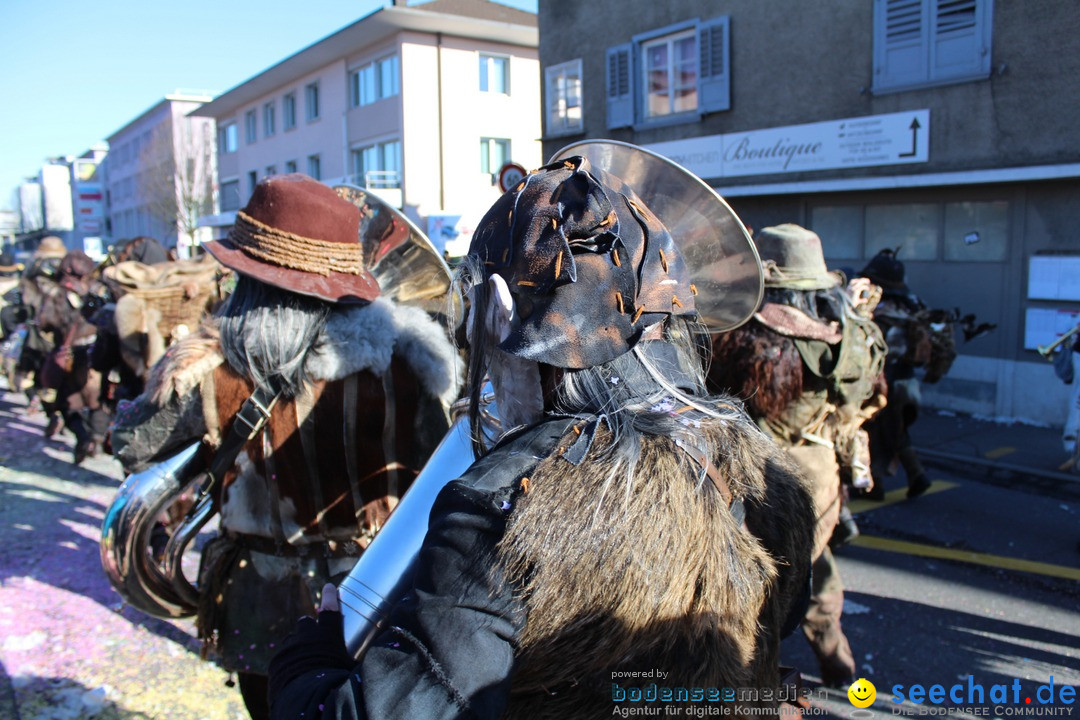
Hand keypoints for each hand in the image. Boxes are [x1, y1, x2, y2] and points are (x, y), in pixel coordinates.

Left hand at [268, 583, 352, 704]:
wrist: (306, 697)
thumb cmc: (335, 680)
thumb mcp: (352, 666)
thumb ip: (360, 654)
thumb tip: (382, 648)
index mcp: (327, 633)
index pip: (329, 607)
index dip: (330, 596)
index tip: (329, 587)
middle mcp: (306, 635)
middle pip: (305, 623)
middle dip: (309, 628)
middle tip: (314, 639)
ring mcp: (290, 647)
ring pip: (293, 640)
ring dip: (298, 646)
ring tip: (304, 660)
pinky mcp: (277, 661)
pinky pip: (283, 658)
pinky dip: (288, 663)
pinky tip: (294, 672)